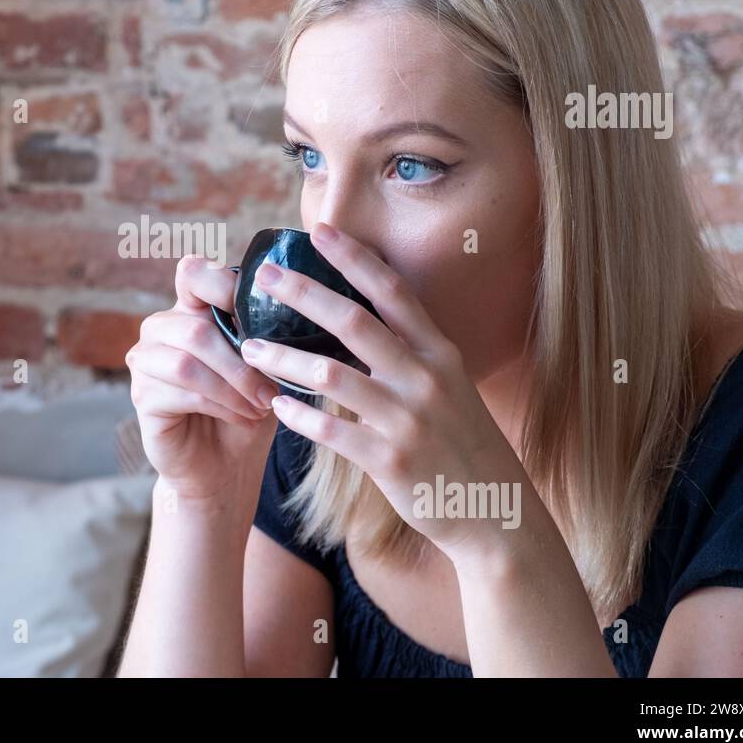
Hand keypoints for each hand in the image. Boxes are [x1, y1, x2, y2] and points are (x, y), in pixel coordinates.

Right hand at [126, 254, 281, 506]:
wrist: (227, 467)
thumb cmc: (249, 409)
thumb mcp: (265, 366)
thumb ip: (264, 332)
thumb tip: (292, 308)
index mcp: (192, 310)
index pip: (193, 273)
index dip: (221, 285)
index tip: (258, 315)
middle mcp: (161, 329)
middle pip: (196, 327)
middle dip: (242, 361)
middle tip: (271, 389)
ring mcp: (145, 360)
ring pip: (188, 360)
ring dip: (233, 385)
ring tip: (260, 405)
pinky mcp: (141, 395)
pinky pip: (181, 390)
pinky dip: (220, 404)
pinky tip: (242, 417)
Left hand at [237, 221, 534, 570]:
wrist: (493, 512)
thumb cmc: (460, 442)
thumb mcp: (448, 387)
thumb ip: (408, 354)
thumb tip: (354, 319)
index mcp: (439, 353)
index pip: (392, 292)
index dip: (355, 258)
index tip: (319, 230)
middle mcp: (426, 378)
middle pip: (355, 322)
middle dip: (304, 293)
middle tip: (263, 276)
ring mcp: (409, 420)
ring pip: (332, 376)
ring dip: (284, 358)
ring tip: (249, 348)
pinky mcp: (392, 461)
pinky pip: (332, 431)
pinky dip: (300, 417)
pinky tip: (276, 407)